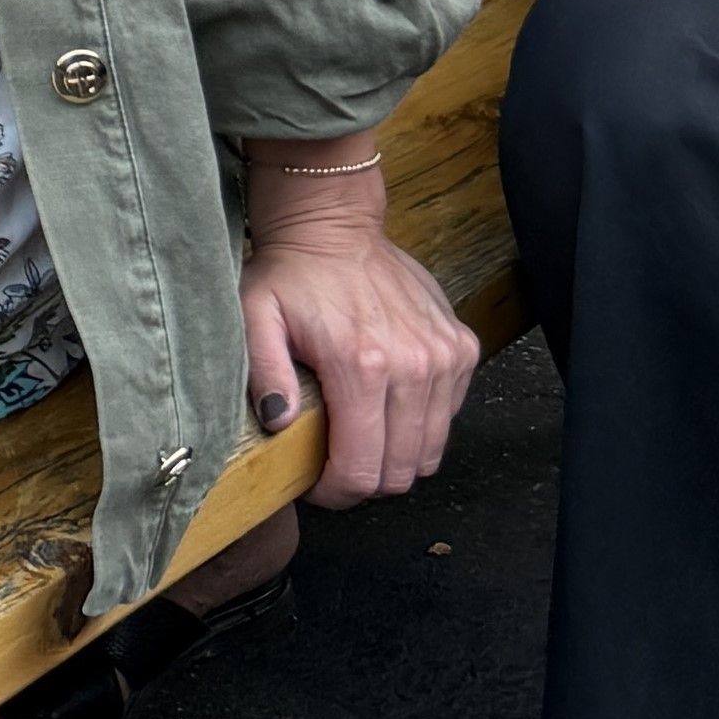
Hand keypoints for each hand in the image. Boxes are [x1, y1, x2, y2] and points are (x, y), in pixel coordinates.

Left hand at [240, 150, 478, 504]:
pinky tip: (389, 404)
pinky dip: (422, 423)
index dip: (337, 492)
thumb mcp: (255, 319)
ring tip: (363, 437)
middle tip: (338, 463)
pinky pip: (449, 416)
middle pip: (401, 470)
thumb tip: (280, 422)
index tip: (317, 482)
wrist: (334, 225)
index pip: (363, 470)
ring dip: (396, 456)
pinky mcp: (462, 347)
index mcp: (362, 366)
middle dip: (366, 480)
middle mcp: (415, 365)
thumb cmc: (291, 275)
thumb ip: (265, 374)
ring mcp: (445, 356)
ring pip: (430, 450)